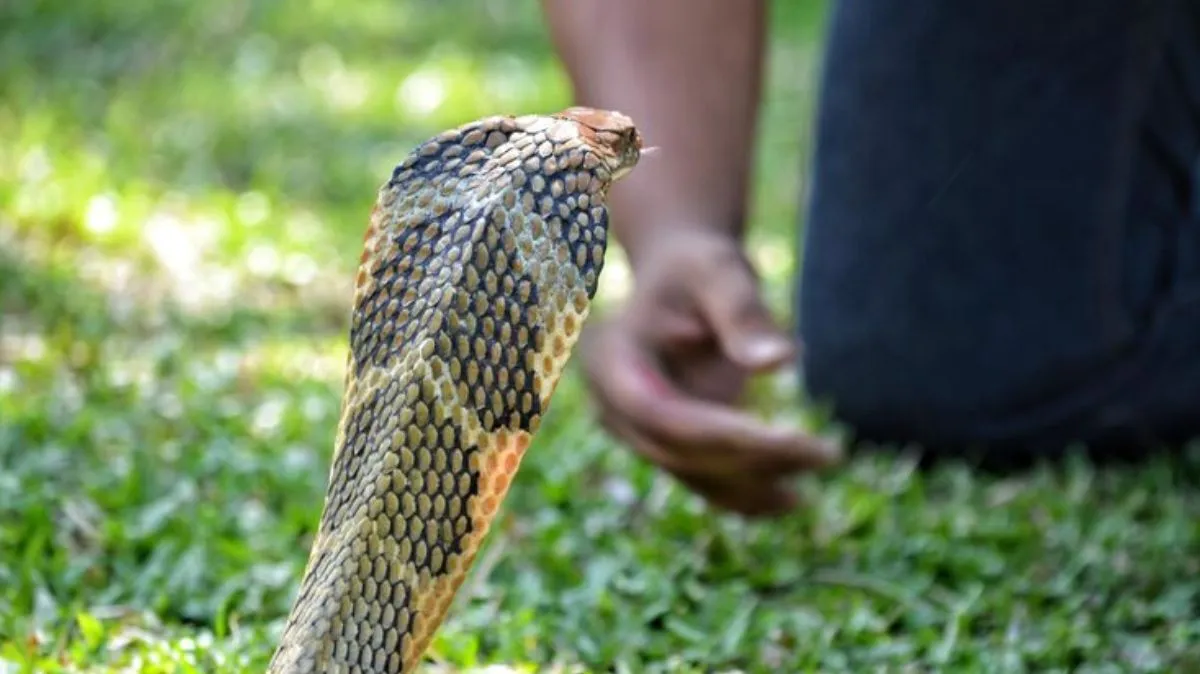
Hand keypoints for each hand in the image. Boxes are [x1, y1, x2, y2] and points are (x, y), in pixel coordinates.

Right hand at [581, 229, 840, 516]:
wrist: (680, 275)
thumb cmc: (697, 266)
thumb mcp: (719, 272)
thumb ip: (743, 314)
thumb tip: (780, 362)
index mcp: (611, 361)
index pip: (663, 415)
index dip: (725, 435)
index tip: (795, 439)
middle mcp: (611, 406)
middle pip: (679, 452)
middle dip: (753, 460)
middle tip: (828, 453)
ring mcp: (634, 431)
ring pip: (695, 474)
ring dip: (757, 483)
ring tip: (823, 467)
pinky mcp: (663, 443)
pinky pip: (703, 478)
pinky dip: (747, 493)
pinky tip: (794, 499)